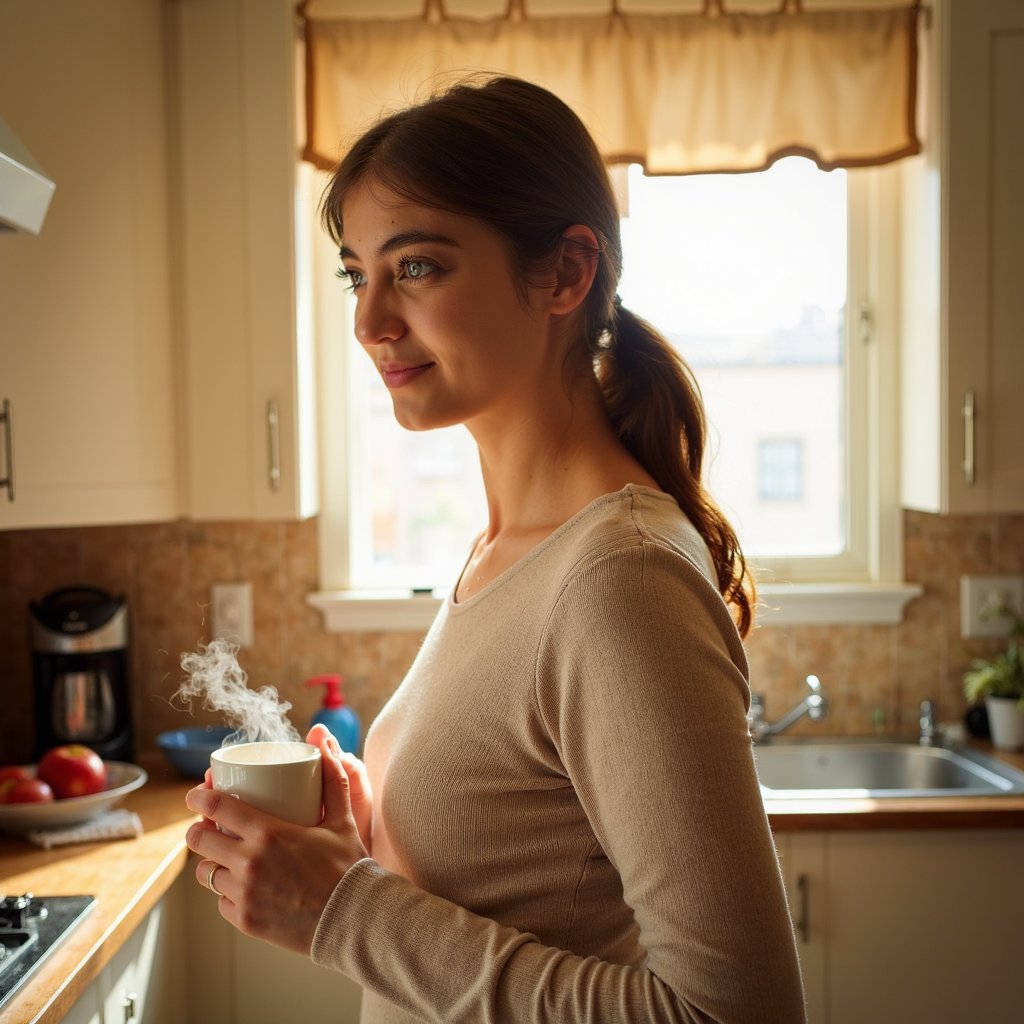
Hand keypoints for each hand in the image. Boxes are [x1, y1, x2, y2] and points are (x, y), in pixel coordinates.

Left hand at [185, 731, 367, 954]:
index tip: (197, 794)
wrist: (353, 920)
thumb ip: (332, 778)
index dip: (199, 797)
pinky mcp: (245, 921)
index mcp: (269, 833)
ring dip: (212, 860)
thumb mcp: (342, 818)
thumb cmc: (348, 867)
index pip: (216, 808)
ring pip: (206, 873)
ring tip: (225, 855)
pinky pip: (221, 901)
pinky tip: (242, 884)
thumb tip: (323, 741)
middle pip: (198, 841)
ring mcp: (243, 895)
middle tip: (208, 825)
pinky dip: (227, 891)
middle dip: (198, 829)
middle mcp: (249, 863)